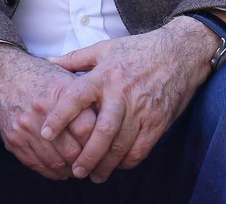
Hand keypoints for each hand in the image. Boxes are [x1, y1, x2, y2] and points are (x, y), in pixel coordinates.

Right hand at [0, 42, 99, 179]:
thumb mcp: (65, 77)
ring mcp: (25, 128)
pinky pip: (38, 165)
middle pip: (73, 150)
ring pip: (56, 162)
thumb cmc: (39, 76)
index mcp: (60, 93)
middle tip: (95, 163)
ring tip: (79, 167)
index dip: (99, 140)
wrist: (1, 75)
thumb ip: (85, 98)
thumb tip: (108, 120)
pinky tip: (61, 168)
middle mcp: (42, 111)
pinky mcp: (14, 141)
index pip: (87, 128)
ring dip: (71, 169)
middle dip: (86, 160)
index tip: (105, 146)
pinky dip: (53, 171)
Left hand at [38, 17, 218, 182]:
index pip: (76, 97)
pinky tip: (119, 165)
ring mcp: (141, 109)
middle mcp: (121, 94)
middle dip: (87, 155)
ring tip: (95, 176)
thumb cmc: (139, 50)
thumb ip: (75, 58)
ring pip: (121, 145)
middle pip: (101, 131)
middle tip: (75, 171)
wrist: (180, 53)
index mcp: (104, 76)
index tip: (46, 133)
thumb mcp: (105, 48)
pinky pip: (141, 148)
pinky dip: (128, 161)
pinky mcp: (158, 121)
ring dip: (106, 164)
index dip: (59, 116)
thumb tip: (49, 61)